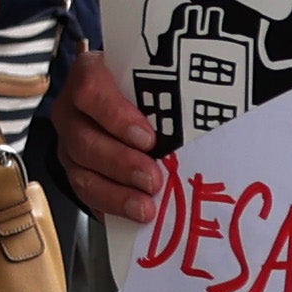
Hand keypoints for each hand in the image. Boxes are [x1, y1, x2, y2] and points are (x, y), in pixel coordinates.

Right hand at [49, 44, 162, 226]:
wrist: (129, 104)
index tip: (148, 138)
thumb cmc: (151, 89)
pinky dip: (110, 206)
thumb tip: (221, 112)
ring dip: (115, 192)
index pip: (90, 90)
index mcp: (90, 75)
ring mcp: (70, 142)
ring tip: (145, 207)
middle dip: (121, 163)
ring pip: (80, 170)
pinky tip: (133, 216)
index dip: (115, 116)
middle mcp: (72, 110)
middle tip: (152, 179)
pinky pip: (86, 192)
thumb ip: (178, 92)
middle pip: (84, 137)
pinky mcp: (77, 170)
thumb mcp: (159, 80)